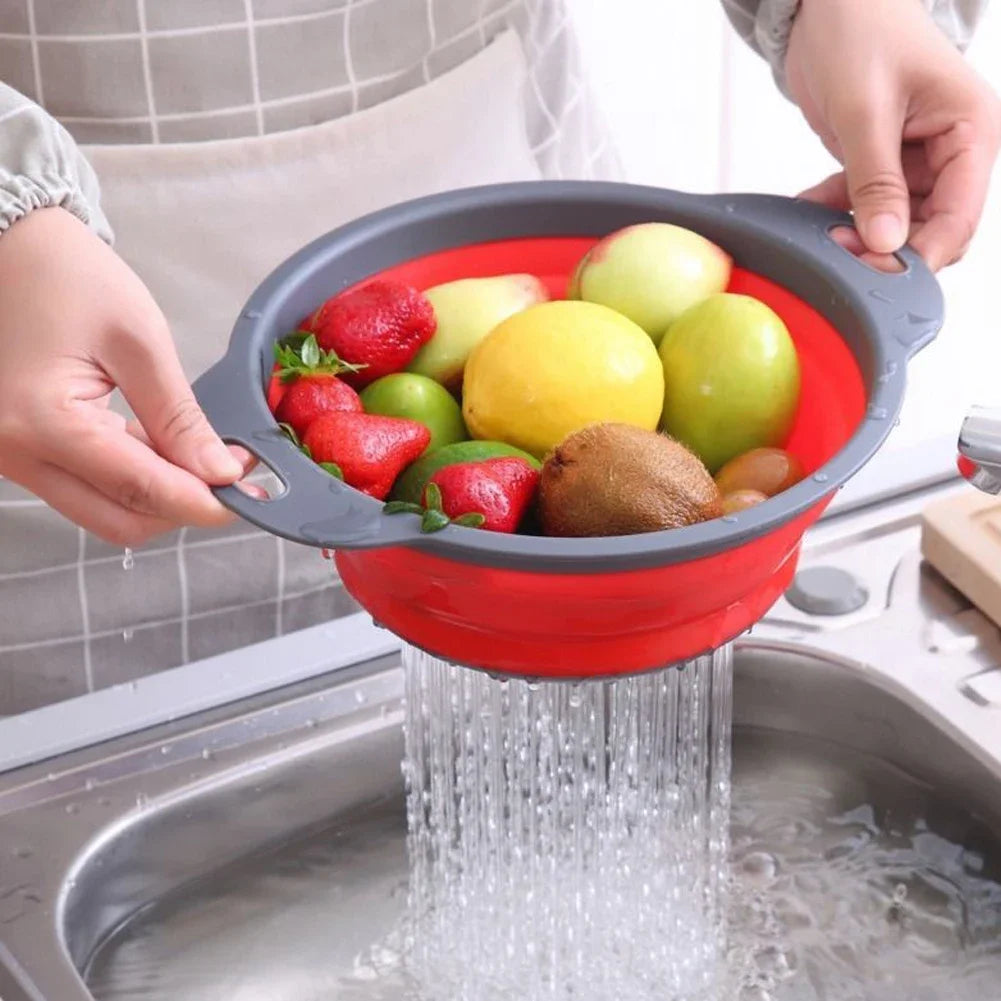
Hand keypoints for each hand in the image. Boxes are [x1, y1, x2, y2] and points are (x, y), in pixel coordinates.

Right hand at [0, 207, 250, 544]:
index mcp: (42, 422)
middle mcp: (16, 452)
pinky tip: (159, 445)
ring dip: (158, 494)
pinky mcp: (20, 451)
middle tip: (227, 474)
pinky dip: (130, 478)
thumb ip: (180, 417)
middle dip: (182, 507)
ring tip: (197, 452)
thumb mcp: (138, 342)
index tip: (250, 495)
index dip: (204, 502)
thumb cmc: (67, 278)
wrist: (8, 248)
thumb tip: (221, 472)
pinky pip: (85, 487)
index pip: (141, 491)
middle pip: (120, 521)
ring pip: (103, 511)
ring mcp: (12, 457)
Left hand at [786, 0, 1000, 270]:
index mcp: (972, 131)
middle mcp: (954, 151)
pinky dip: (837, 214)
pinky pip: (867, 207)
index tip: (876, 273)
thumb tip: (885, 242)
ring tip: (818, 233)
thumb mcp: (865, 110)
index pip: (959, 217)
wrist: (829, 3)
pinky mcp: (885, 164)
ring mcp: (919, 161)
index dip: (920, 254)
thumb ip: (875, 181)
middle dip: (887, 250)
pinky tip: (807, 209)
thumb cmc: (860, 31)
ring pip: (897, 225)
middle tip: (838, 254)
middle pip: (931, 229)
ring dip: (858, 236)